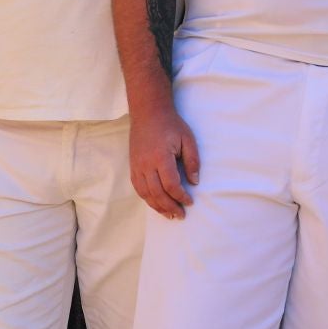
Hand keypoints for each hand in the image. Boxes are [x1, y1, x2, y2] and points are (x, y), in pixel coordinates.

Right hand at [129, 105, 199, 219]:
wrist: (148, 113)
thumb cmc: (170, 125)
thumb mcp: (188, 139)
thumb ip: (192, 161)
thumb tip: (195, 182)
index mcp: (161, 157)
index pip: (171, 185)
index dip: (181, 196)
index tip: (190, 201)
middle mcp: (146, 164)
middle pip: (157, 193)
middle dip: (170, 207)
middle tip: (180, 215)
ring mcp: (137, 166)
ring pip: (145, 193)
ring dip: (157, 206)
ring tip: (168, 214)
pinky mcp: (133, 166)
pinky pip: (138, 188)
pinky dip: (147, 198)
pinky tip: (155, 203)